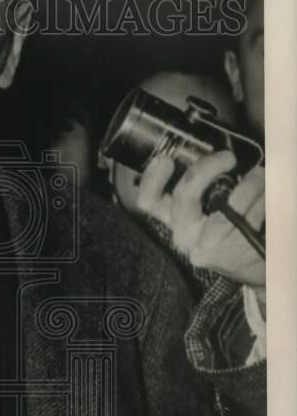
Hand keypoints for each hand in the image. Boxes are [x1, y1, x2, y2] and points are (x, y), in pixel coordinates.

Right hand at [137, 151, 264, 292]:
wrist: (248, 264)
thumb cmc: (226, 226)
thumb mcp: (204, 206)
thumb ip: (198, 184)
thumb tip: (205, 150)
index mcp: (172, 218)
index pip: (148, 201)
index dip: (152, 179)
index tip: (166, 159)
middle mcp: (183, 235)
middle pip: (184, 196)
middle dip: (206, 168)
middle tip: (228, 157)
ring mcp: (206, 247)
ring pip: (229, 204)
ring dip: (251, 183)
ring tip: (260, 176)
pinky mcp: (231, 254)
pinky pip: (251, 215)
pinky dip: (264, 200)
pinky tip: (267, 198)